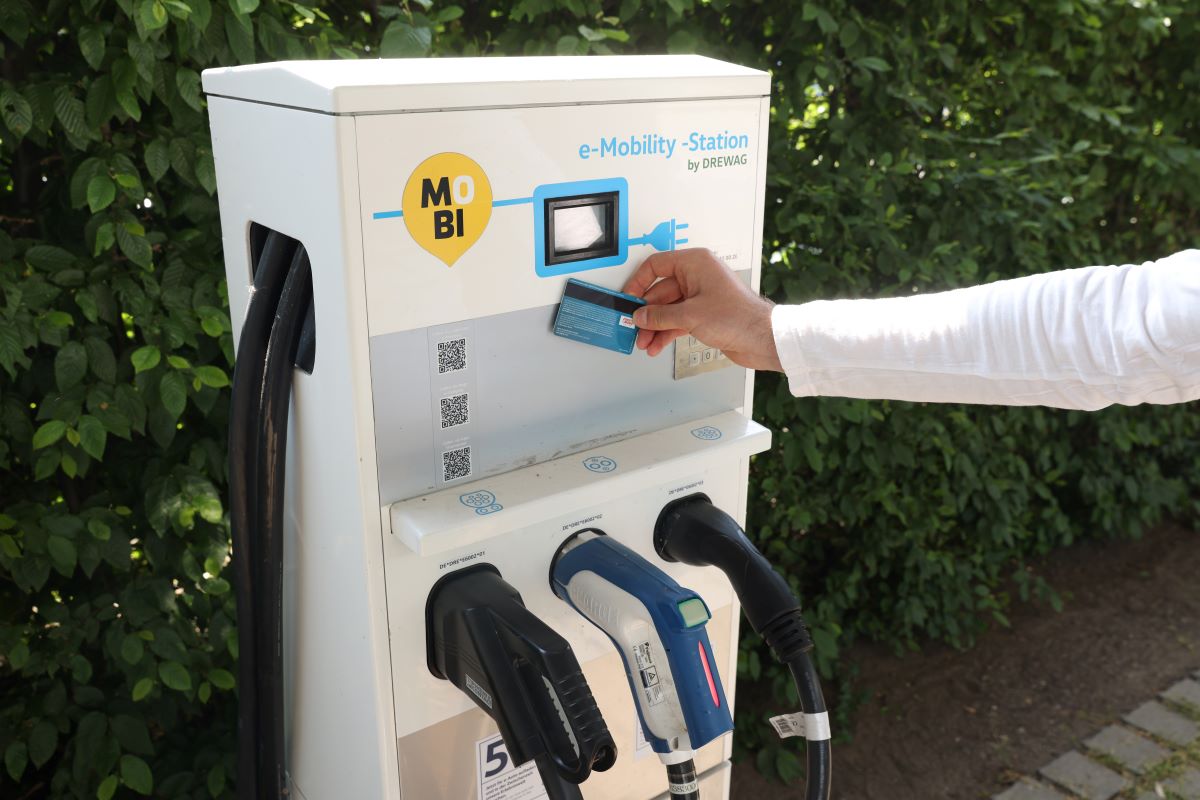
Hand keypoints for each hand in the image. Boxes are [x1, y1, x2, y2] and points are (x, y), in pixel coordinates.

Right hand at [621, 248, 781, 371]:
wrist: (762, 339)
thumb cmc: (739, 317)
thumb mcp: (690, 315)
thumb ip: (660, 316)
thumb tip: (641, 316)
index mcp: (695, 263)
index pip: (656, 265)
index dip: (638, 282)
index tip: (628, 298)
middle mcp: (698, 276)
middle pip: (660, 291)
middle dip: (646, 312)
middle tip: (634, 326)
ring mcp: (701, 296)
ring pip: (668, 309)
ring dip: (655, 326)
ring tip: (644, 341)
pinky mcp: (705, 314)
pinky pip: (678, 320)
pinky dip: (667, 332)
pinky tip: (657, 344)